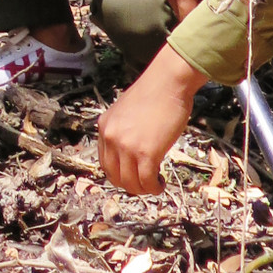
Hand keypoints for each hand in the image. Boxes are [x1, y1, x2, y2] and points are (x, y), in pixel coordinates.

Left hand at [98, 44, 207, 193]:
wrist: (167, 82)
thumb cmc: (153, 94)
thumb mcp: (126, 112)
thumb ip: (123, 131)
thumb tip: (129, 154)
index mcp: (105, 126)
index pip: (105, 163)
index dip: (120, 174)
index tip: (133, 176)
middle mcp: (111, 137)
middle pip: (115, 176)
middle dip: (131, 185)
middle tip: (145, 183)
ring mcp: (127, 146)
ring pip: (130, 183)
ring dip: (143, 189)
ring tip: (155, 183)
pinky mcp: (146, 153)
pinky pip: (147, 182)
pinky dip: (154, 188)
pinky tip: (161, 182)